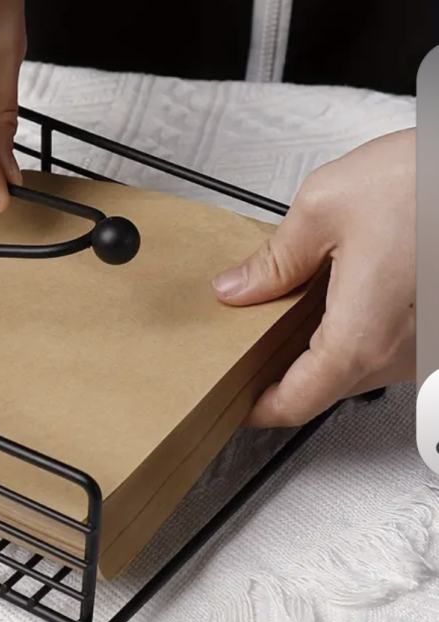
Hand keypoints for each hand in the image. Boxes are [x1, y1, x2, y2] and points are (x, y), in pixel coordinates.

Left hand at [212, 128, 415, 426]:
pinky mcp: (435, 330)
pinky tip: (334, 301)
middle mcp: (402, 352)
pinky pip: (385, 349)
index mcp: (362, 335)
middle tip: (247, 350)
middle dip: (282, 375)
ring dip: (318, 353)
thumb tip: (238, 288)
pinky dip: (352, 335)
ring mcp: (426, 345)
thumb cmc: (427, 181)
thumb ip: (274, 260)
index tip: (234, 402)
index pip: (296, 402)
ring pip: (357, 370)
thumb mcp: (323, 209)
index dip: (258, 409)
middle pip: (325, 390)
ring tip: (283, 316)